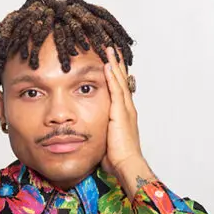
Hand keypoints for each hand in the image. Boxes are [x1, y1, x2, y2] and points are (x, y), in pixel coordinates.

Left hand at [101, 46, 143, 175]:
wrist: (126, 164)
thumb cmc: (116, 158)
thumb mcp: (105, 140)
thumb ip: (98, 131)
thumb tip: (86, 131)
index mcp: (124, 114)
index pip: (120, 89)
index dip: (116, 75)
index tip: (111, 63)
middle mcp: (127, 108)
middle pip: (122, 80)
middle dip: (117, 65)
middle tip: (112, 49)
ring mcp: (125, 109)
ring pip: (120, 81)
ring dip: (114, 65)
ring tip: (110, 50)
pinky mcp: (120, 112)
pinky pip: (116, 90)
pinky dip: (112, 76)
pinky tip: (107, 65)